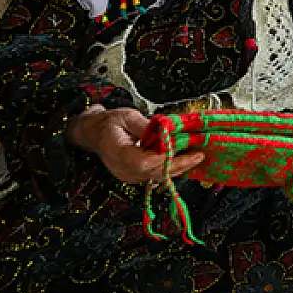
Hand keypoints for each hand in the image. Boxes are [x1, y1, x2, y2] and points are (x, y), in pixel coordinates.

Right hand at [66, 105, 203, 184]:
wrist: (95, 134)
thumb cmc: (109, 123)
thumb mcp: (126, 116)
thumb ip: (145, 126)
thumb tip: (164, 131)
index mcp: (117, 152)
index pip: (144, 162)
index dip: (163, 158)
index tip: (180, 148)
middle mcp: (123, 169)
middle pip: (154, 172)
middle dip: (178, 164)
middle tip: (198, 154)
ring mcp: (129, 176)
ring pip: (157, 176)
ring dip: (178, 167)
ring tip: (196, 156)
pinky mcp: (136, 176)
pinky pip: (155, 175)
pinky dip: (170, 168)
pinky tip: (185, 160)